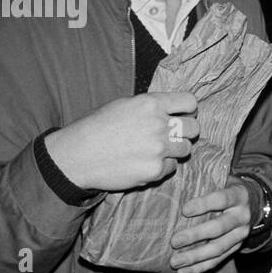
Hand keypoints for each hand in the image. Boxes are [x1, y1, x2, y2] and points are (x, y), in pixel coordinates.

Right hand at [45, 92, 198, 191]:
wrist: (77, 155)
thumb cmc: (98, 128)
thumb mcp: (124, 105)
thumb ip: (152, 106)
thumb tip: (175, 110)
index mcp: (151, 103)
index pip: (190, 102)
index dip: (188, 110)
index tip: (182, 115)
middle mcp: (159, 124)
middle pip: (194, 127)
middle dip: (185, 131)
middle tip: (171, 136)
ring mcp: (159, 149)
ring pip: (186, 149)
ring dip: (175, 150)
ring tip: (154, 150)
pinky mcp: (155, 170)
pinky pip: (171, 167)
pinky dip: (161, 167)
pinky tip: (143, 163)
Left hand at [170, 177, 252, 272]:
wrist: (254, 204)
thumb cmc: (229, 189)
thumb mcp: (224, 179)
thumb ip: (206, 180)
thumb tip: (175, 177)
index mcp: (238, 195)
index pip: (222, 199)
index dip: (204, 204)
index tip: (184, 210)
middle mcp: (242, 217)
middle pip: (218, 228)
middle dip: (195, 236)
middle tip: (174, 241)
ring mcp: (240, 235)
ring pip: (218, 248)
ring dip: (195, 257)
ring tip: (175, 261)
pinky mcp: (236, 248)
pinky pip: (218, 260)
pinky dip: (200, 267)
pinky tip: (184, 271)